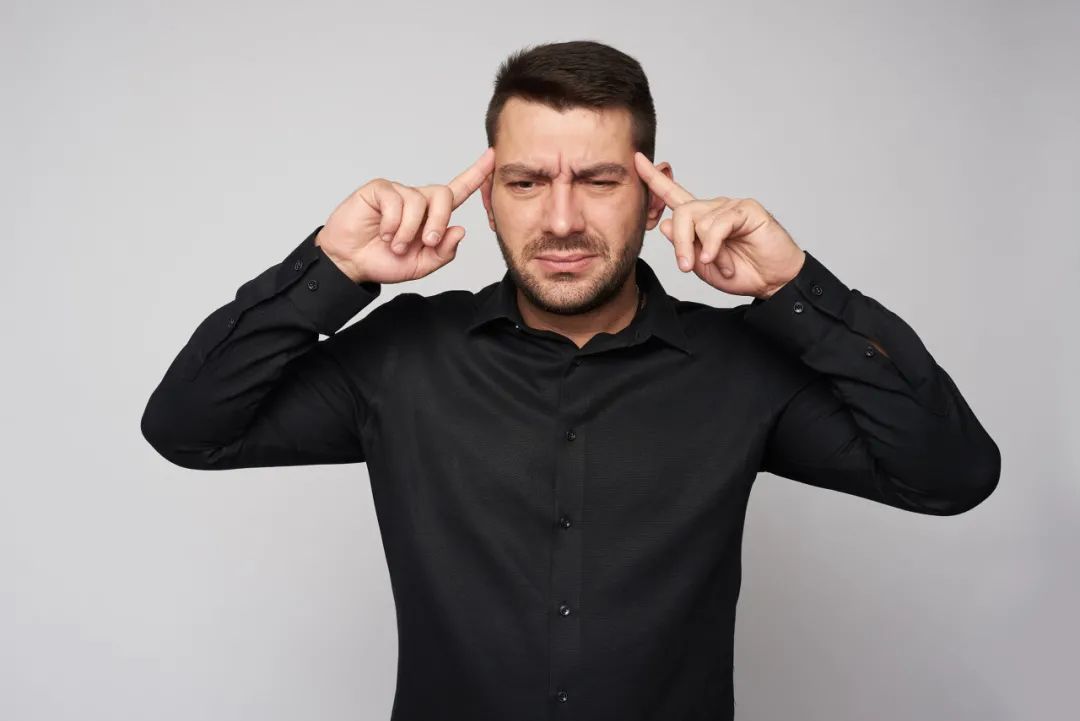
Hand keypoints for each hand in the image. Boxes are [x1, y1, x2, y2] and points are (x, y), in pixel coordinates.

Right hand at [315, 147, 495, 283]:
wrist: (350, 264)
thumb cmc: (383, 262)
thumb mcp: (421, 265)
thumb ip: (443, 252)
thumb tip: (460, 230)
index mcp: (432, 215)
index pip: (458, 191)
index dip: (476, 174)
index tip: (493, 156)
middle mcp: (417, 199)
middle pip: (443, 194)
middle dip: (439, 220)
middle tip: (426, 242)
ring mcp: (397, 192)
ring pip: (418, 201)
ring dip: (408, 230)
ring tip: (394, 245)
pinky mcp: (379, 190)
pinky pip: (395, 200)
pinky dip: (391, 223)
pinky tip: (382, 233)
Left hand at [633, 152, 805, 298]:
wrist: (774, 281)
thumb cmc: (742, 272)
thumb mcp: (702, 266)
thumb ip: (683, 247)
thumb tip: (664, 223)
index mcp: (701, 220)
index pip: (673, 194)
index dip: (654, 178)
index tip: (636, 159)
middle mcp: (714, 208)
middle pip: (681, 212)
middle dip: (680, 243)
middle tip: (686, 267)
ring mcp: (731, 206)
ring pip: (698, 220)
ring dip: (703, 250)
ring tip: (721, 266)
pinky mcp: (747, 209)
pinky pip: (718, 223)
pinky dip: (715, 245)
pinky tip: (722, 260)